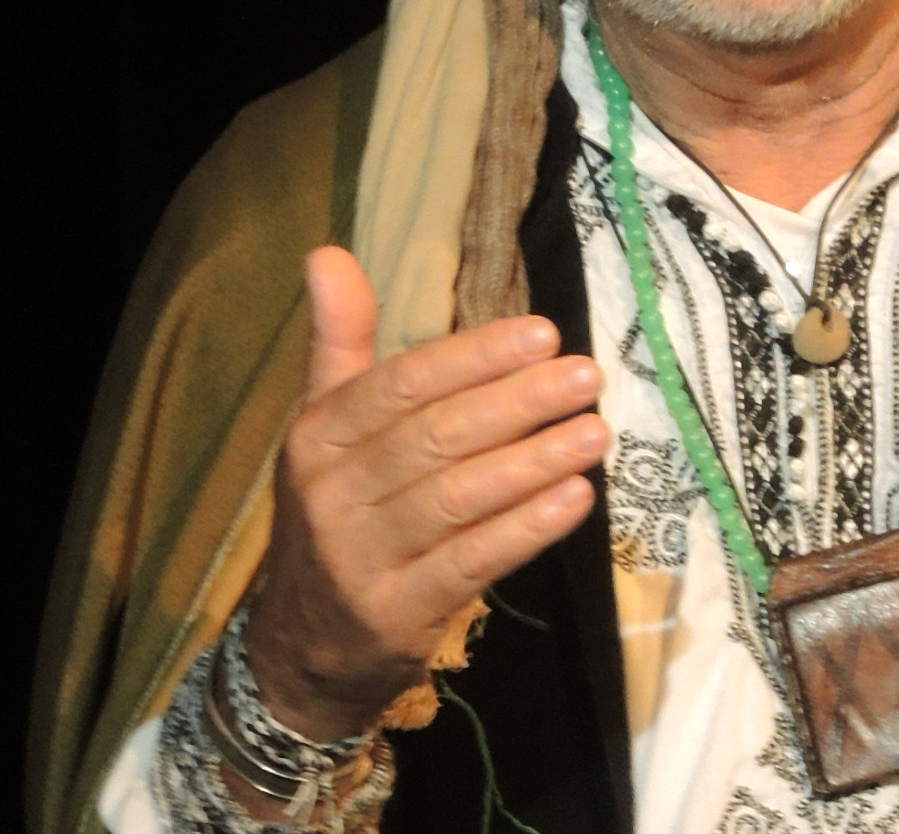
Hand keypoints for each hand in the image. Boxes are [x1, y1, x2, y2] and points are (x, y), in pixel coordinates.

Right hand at [243, 245, 606, 742]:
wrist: (303, 648)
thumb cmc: (338, 514)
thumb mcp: (325, 427)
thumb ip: (340, 341)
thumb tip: (327, 249)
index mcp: (316, 436)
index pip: (400, 385)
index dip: (473, 357)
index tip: (543, 334)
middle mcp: (332, 494)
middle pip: (435, 437)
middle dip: (517, 402)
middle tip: (587, 376)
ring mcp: (361, 559)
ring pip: (458, 499)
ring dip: (533, 462)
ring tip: (595, 432)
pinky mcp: (398, 614)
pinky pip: (472, 563)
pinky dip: (526, 529)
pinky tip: (576, 499)